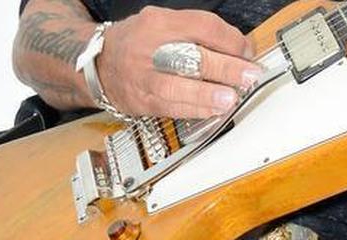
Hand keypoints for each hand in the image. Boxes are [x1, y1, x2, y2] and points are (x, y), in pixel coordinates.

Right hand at [98, 6, 261, 118]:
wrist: (97, 64)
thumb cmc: (139, 43)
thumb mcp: (164, 24)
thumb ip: (197, 33)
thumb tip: (239, 50)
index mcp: (160, 22)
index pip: (203, 26)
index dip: (231, 41)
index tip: (247, 52)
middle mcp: (151, 47)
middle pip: (193, 56)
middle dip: (227, 68)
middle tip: (249, 76)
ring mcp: (144, 76)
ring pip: (178, 86)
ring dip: (209, 94)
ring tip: (231, 97)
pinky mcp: (142, 100)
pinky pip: (172, 107)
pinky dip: (197, 109)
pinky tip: (215, 110)